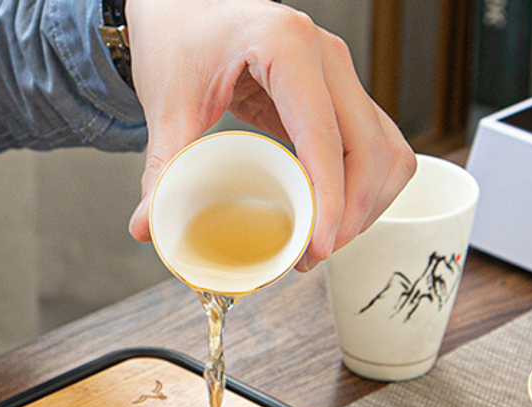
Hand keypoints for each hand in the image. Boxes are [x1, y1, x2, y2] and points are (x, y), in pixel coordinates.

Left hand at [125, 0, 415, 268]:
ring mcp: (340, 74)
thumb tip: (146, 228)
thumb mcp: (166, 104)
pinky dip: (366, 188)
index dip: (329, 200)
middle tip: (311, 257)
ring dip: (366, 204)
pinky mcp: (340, 95)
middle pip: (369, 147)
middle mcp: (326, 56)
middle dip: (350, 213)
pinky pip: (376, 146)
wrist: (184, 9)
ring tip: (323, 244)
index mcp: (286, 46)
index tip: (316, 248)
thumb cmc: (178, 40)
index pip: (325, 135)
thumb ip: (161, 168)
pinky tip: (335, 217)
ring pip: (385, 149)